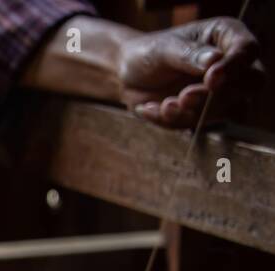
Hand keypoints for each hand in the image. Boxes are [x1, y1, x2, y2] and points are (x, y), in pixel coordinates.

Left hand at [118, 17, 264, 127]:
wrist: (127, 76)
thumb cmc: (149, 53)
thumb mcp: (163, 49)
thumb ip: (188, 54)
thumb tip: (215, 60)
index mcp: (226, 37)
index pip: (248, 51)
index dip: (234, 67)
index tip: (211, 79)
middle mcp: (231, 65)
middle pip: (250, 84)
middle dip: (218, 96)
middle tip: (185, 97)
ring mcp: (222, 92)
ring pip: (229, 109)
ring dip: (195, 113)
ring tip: (165, 105)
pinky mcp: (206, 114)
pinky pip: (199, 125)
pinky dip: (174, 121)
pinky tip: (151, 110)